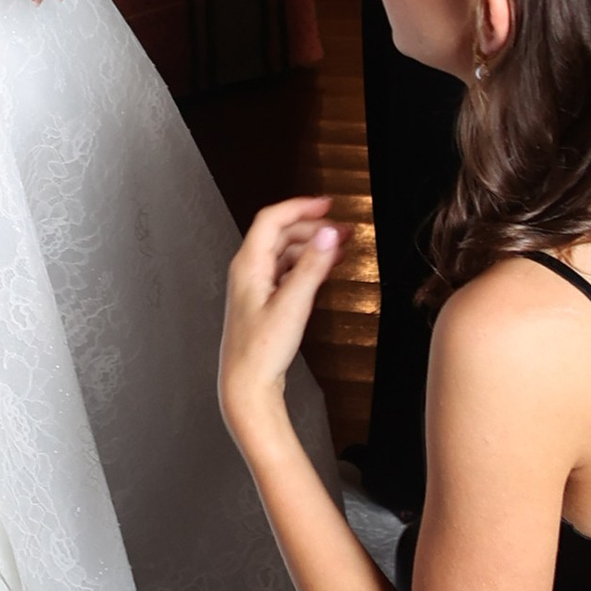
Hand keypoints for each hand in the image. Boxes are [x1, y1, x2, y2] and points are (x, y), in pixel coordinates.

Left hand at [219, 199, 343, 435]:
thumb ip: (311, 268)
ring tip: (341, 246)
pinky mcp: (264, 300)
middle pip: (281, 233)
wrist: (246, 385)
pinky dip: (307, 264)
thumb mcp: (293, 305)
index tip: (328, 204)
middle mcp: (248, 270)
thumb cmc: (261, 351)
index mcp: (248, 265)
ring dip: (313, 245)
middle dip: (313, 227)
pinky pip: (287, 270)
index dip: (301, 207)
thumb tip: (328, 235)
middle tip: (344, 230)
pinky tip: (325, 268)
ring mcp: (255, 285)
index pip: (272, 220)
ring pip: (285, 252)